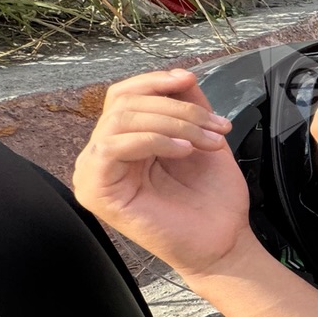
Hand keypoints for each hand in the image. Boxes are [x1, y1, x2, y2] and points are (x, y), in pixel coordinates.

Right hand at [72, 69, 252, 275]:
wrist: (222, 241)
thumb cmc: (211, 198)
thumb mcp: (203, 137)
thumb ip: (187, 105)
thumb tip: (179, 75)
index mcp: (125, 140)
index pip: (124, 95)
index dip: (155, 81)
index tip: (190, 79)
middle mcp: (104, 153)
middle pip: (125, 103)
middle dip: (177, 107)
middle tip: (216, 126)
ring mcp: (96, 171)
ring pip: (122, 119)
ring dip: (174, 123)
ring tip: (208, 142)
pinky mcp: (95, 189)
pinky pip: (114, 146)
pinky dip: (154, 139)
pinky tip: (183, 151)